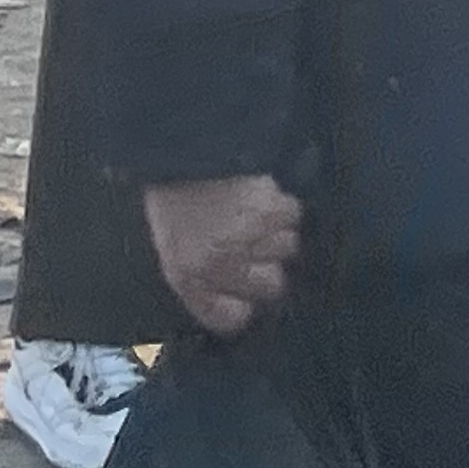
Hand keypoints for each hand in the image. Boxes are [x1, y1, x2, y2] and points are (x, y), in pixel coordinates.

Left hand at [144, 175, 300, 339]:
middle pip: (272, 286)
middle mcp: (221, 264)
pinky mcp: (270, 207)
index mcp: (189, 277)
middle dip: (269, 271)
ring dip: (278, 235)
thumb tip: (243, 299)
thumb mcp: (175, 249)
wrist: (183, 150)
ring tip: (259, 218)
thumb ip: (203, 278)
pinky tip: (265, 198)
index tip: (246, 299)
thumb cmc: (176, 203)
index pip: (232, 317)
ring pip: (288, 248)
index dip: (243, 308)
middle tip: (259, 253)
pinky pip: (293, 216)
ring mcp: (248, 237)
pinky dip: (284, 208)